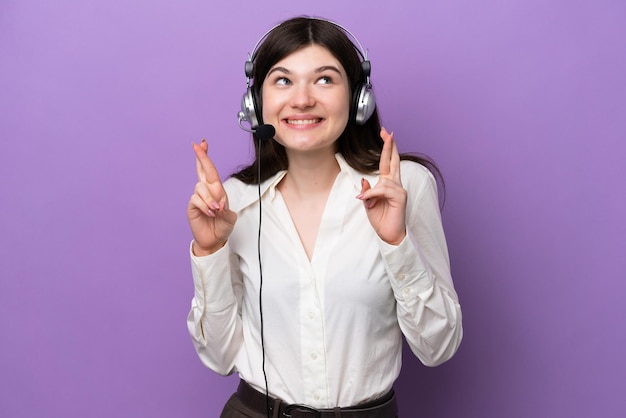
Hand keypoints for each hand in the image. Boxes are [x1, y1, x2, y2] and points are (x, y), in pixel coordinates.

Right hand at [187, 139, 236, 255]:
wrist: (214, 240)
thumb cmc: (222, 227)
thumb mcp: (230, 218)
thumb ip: (226, 210)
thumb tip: (218, 203)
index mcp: (217, 190)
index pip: (210, 170)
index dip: (205, 157)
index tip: (202, 143)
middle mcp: (206, 191)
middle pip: (202, 170)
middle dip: (201, 157)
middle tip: (197, 145)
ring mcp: (198, 198)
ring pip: (201, 188)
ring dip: (210, 199)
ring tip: (215, 210)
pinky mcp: (191, 206)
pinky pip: (196, 199)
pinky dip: (205, 206)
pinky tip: (209, 213)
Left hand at [357, 128, 406, 244]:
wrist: (389, 234)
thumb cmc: (381, 219)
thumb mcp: (368, 203)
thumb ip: (366, 191)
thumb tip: (364, 180)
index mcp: (387, 184)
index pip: (388, 162)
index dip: (387, 148)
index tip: (385, 134)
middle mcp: (395, 184)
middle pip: (393, 161)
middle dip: (389, 146)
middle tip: (388, 132)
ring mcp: (399, 189)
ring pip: (382, 182)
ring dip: (371, 194)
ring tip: (367, 203)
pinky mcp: (400, 196)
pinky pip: (383, 190)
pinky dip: (373, 195)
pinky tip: (369, 202)